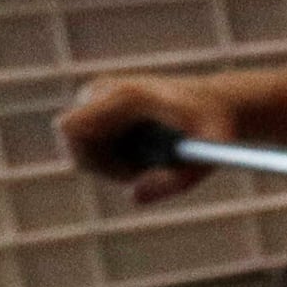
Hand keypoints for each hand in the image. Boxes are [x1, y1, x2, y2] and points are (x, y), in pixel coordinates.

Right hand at [61, 76, 240, 203]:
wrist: (215, 100)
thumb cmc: (215, 124)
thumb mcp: (212, 153)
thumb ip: (178, 181)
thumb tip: (133, 197)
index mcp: (124, 95)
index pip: (72, 129)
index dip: (88, 158)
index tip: (127, 173)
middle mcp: (103, 90)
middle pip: (74, 145)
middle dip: (105, 168)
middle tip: (145, 171)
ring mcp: (96, 97)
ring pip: (81, 151)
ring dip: (110, 166)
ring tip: (154, 159)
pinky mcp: (96, 108)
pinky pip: (87, 148)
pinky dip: (111, 160)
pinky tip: (143, 151)